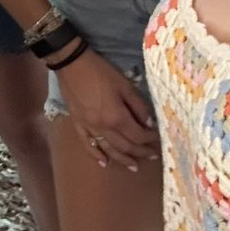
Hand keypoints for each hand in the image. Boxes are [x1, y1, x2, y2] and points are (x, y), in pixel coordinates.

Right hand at [54, 46, 158, 170]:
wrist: (71, 64)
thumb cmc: (100, 71)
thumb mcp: (124, 85)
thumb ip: (138, 106)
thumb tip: (148, 123)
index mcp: (116, 117)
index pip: (137, 135)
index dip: (150, 139)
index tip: (158, 138)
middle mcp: (103, 127)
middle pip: (125, 146)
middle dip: (140, 152)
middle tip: (152, 155)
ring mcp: (88, 127)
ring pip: (108, 149)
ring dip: (122, 159)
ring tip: (134, 166)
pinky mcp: (77, 124)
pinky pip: (87, 144)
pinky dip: (96, 155)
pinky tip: (104, 163)